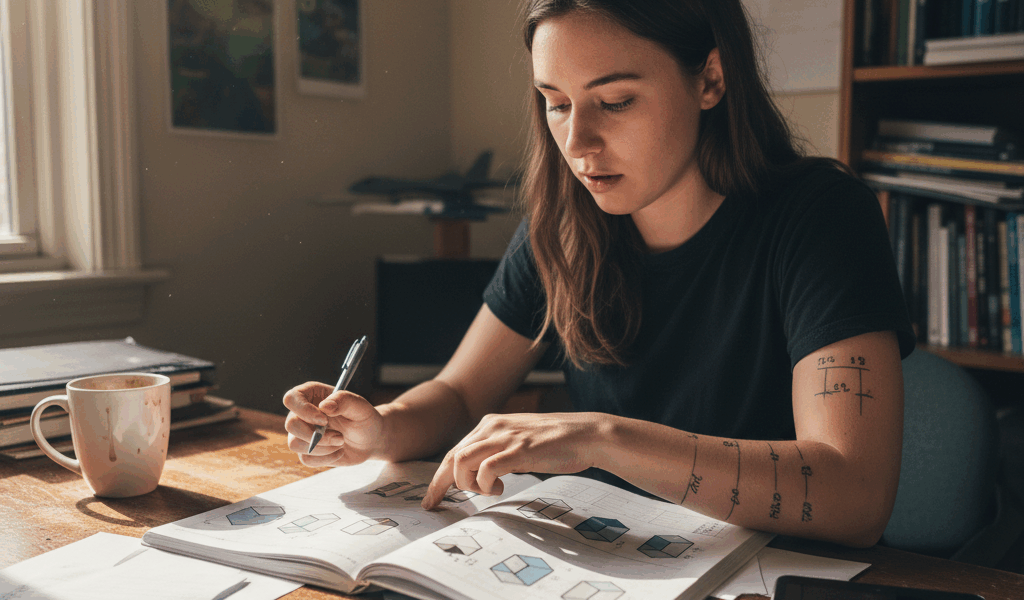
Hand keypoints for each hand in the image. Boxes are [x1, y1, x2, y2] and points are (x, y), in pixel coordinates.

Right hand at [283, 381, 384, 466]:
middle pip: (290, 424)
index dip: (303, 410)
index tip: (324, 420)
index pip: (292, 398)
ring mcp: (302, 433)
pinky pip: (306, 459)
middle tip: (339, 437)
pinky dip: (326, 458)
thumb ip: (344, 400)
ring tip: (341, 441)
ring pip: (295, 444)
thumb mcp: (360, 406)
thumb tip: (324, 406)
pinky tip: (339, 451)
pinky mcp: (306, 451)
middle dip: (315, 435)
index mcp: (312, 394)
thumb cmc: (364, 418)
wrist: (370, 440)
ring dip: (322, 448)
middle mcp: (302, 413)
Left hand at [420, 412, 603, 508]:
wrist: (586, 435)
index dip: (440, 476)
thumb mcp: (518, 443)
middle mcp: (492, 427)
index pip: (454, 451)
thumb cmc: (555, 443)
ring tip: (487, 492)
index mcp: (490, 424)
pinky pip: (486, 469)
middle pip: (451, 457)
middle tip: (434, 505)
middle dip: (440, 484)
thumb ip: (498, 452)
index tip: (433, 497)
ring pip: (462, 461)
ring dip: (467, 483)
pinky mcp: (518, 450)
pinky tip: (501, 489)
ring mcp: (505, 437)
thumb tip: (481, 473)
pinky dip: (486, 484)